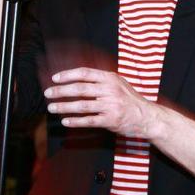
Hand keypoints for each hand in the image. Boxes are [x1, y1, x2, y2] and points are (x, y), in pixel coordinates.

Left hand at [44, 67, 158, 138]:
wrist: (147, 116)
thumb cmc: (130, 100)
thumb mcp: (118, 83)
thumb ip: (100, 79)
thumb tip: (77, 77)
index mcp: (110, 78)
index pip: (84, 73)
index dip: (68, 75)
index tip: (55, 78)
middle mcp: (110, 90)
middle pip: (80, 89)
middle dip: (61, 91)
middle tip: (48, 93)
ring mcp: (111, 105)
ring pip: (82, 105)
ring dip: (64, 106)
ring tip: (52, 108)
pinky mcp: (111, 120)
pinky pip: (89, 120)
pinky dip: (76, 121)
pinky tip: (65, 121)